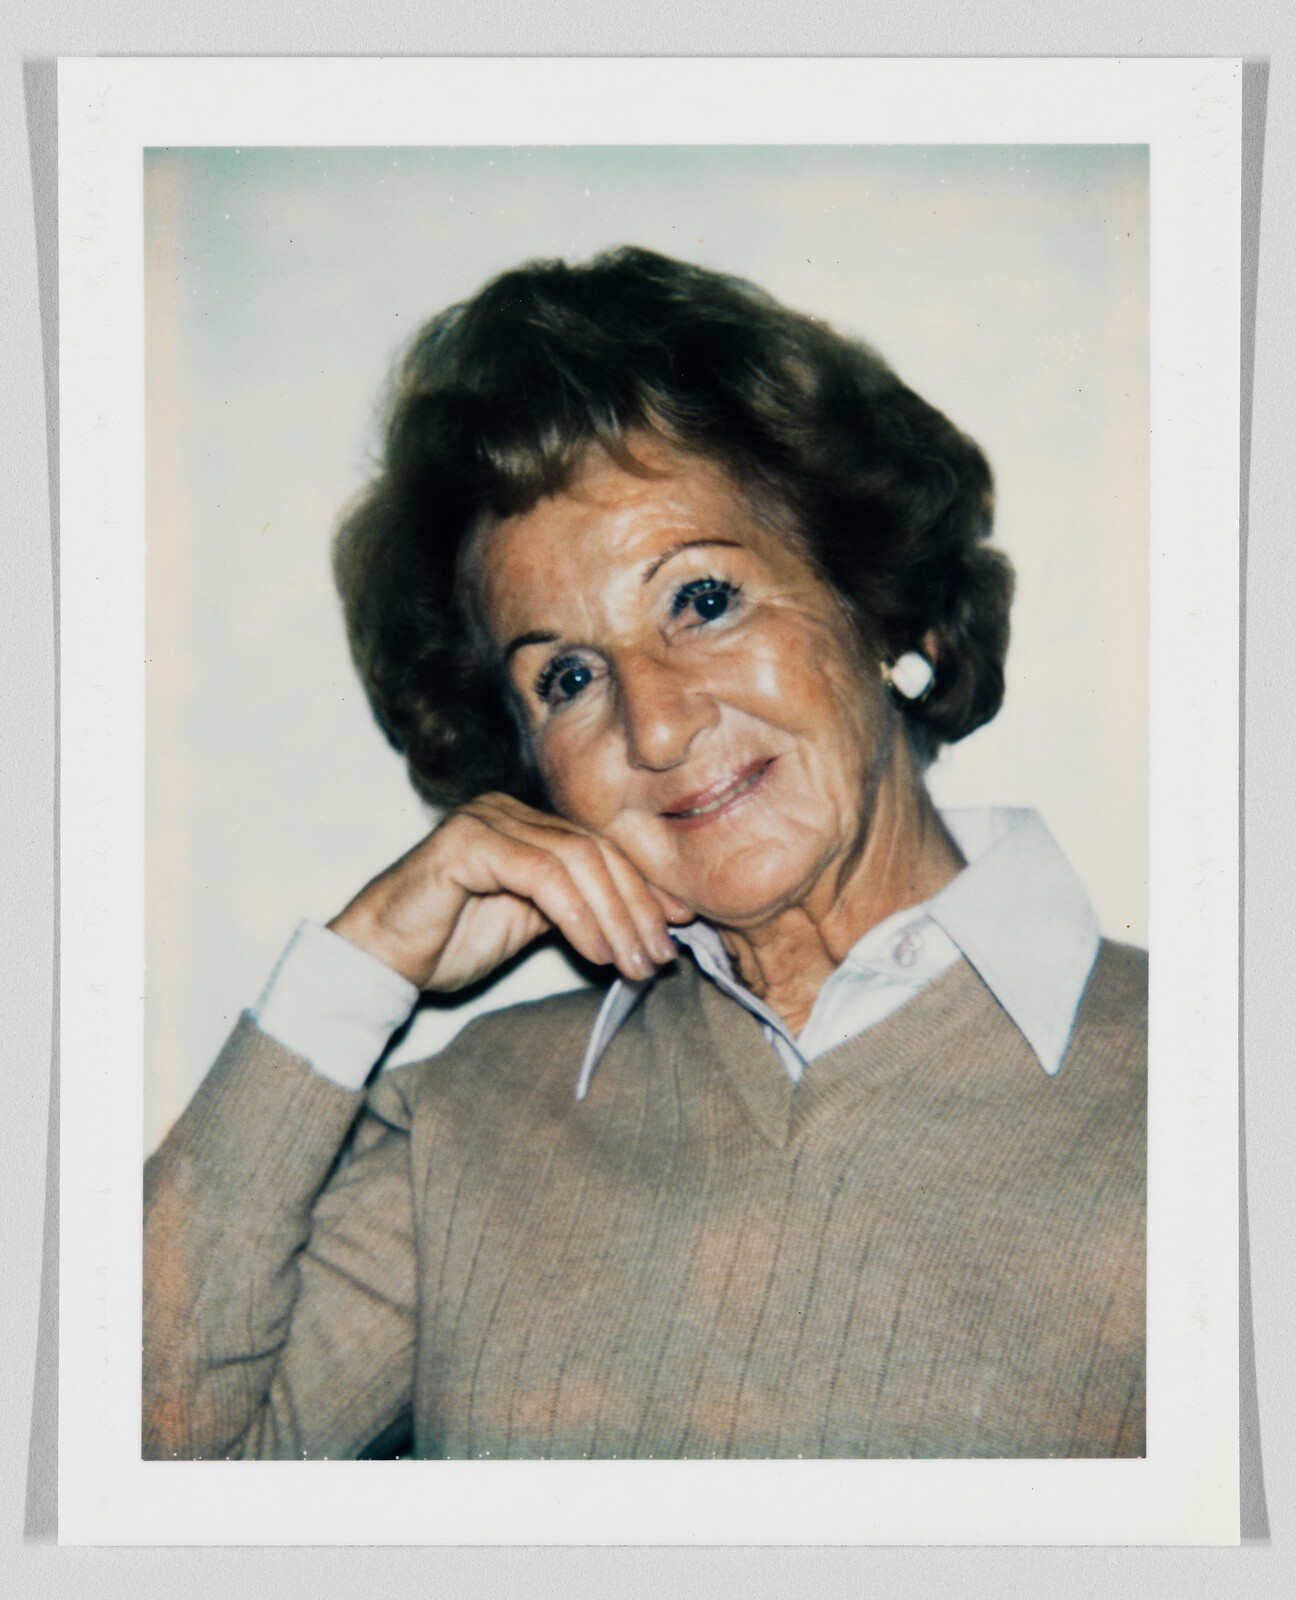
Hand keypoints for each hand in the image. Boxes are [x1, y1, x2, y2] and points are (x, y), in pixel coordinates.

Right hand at [327, 793, 693, 991]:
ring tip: (631, 963)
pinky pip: (540, 873)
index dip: (645, 889)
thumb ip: (584, 910)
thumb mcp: (533, 925)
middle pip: (596, 851)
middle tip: (658, 959)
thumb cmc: (448, 944)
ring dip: (614, 916)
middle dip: (636, 907)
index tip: (678, 930)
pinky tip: (595, 951)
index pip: (602, 849)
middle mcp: (508, 810)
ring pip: (576, 860)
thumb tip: (658, 917)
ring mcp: (486, 819)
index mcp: (527, 824)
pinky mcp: (466, 842)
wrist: (378, 961)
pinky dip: (577, 914)